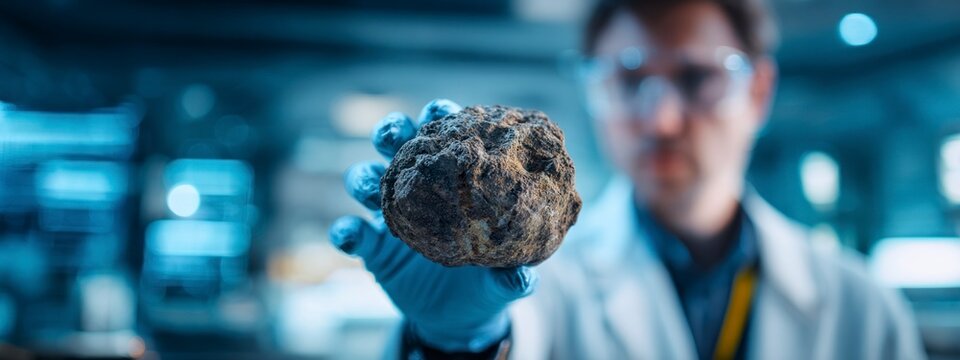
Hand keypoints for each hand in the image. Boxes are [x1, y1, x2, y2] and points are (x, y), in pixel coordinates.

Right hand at [329, 99, 538, 351]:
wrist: (458, 320)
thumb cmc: (486, 283)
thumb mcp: (502, 280)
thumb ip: (510, 275)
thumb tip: (523, 279)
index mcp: (453, 180)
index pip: (444, 137)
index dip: (439, 116)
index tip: (441, 110)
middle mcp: (418, 188)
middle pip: (396, 145)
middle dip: (390, 131)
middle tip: (394, 136)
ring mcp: (390, 215)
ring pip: (364, 179)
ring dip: (363, 178)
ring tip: (370, 190)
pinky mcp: (370, 247)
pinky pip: (349, 233)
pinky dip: (344, 231)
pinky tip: (349, 235)